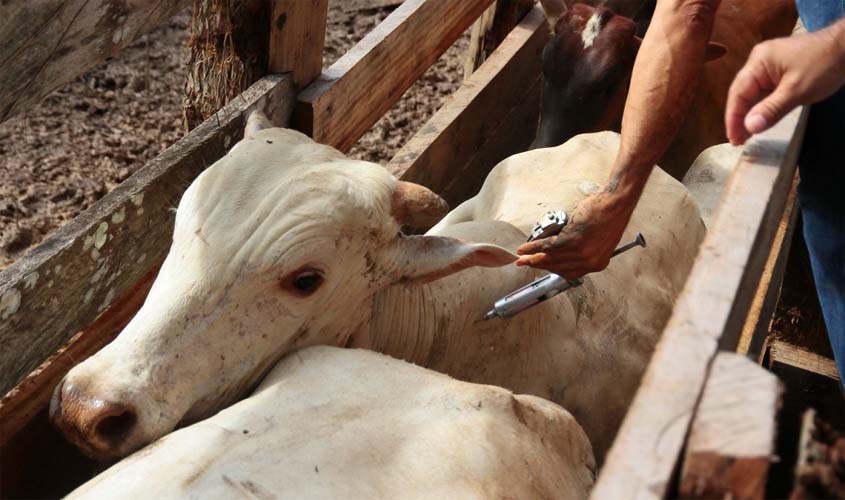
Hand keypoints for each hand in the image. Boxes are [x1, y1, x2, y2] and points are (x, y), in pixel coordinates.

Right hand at [515, 190, 634, 278]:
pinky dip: (535, 247)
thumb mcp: (598, 240)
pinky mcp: (573, 241)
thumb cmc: (609, 215)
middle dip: (538, 265)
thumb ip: (583, 250)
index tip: (541, 266)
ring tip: (522, 256)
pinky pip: (549, 246)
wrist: (616, 203)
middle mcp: (589, 262)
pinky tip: (527, 247)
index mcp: (597, 263)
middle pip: (557, 267)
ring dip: (532, 257)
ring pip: (550, 258)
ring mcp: (581, 253)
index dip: (551, 269)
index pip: (569, 272)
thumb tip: (561, 250)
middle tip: (525, 263)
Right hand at [726, 20, 844, 144]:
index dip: (733, 118)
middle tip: (739, 141)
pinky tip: (761, 119)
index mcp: (758, 62)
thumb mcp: (797, 91)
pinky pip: (765, 91)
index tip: (734, 140)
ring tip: (747, 136)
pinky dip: (762, 106)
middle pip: (742, 93)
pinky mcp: (780, 70)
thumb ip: (771, 110)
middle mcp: (759, 61)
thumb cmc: (824, 65)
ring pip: (753, 93)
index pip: (738, 93)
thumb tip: (749, 128)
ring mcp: (769, 65)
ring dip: (750, 114)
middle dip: (739, 118)